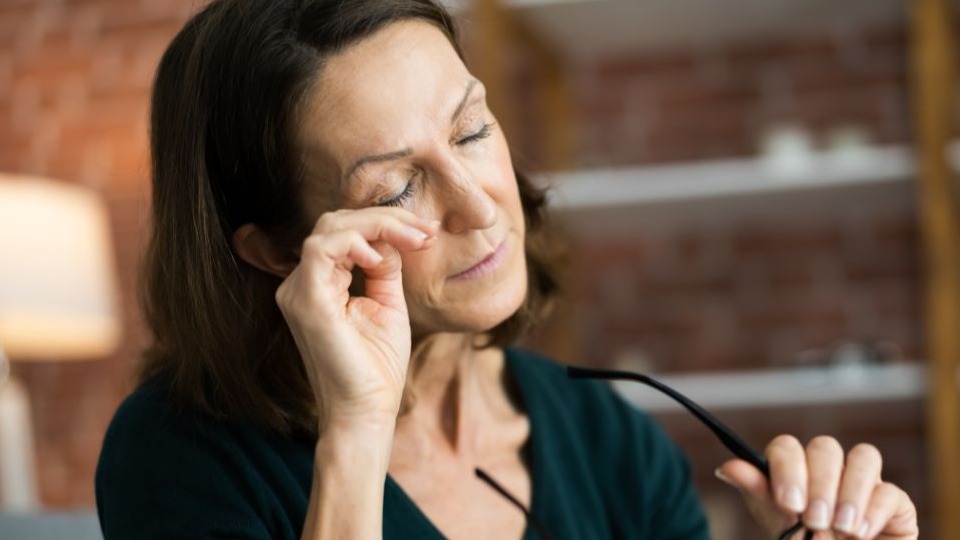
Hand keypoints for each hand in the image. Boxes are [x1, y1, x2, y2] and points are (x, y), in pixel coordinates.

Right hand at [274, 207, 438, 431]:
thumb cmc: (377, 367)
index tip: (427, 231)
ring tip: (414, 239)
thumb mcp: (388, 304)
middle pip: (336, 222)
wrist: (368, 412)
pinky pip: (322, 250)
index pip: (344, 231)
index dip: (386, 222)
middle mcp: (301, 284)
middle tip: (426, 230)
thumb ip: (385, 267)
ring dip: (378, 225)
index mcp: (319, 283)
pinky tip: (382, 259)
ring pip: (330, 228)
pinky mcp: (306, 302)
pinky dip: (356, 243)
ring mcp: (299, 292)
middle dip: (386, 217)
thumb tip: (394, 236)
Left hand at [716, 435, 917, 538]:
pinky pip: (890, 491)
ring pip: (864, 457)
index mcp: (796, 468)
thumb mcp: (776, 522)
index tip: (788, 502)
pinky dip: (874, 510)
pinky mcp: (895, 504)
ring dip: (850, 492)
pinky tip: (860, 533)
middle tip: (814, 520)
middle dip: (819, 484)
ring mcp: (863, 482)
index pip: (788, 447)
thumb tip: (726, 468)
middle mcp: (830, 469)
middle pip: (826, 448)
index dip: (788, 468)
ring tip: (841, 528)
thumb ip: (756, 492)